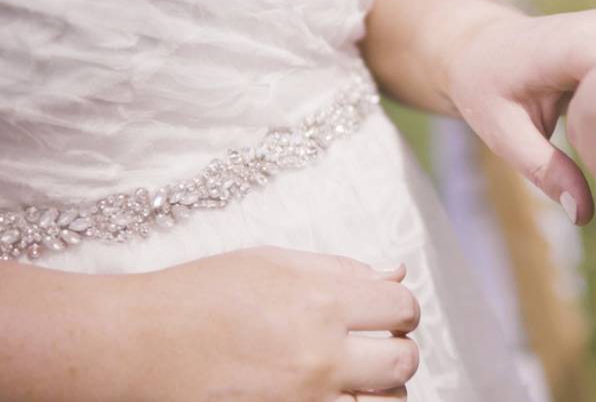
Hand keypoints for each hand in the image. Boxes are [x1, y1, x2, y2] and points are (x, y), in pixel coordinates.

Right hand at [127, 248, 418, 401]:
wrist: (137, 345)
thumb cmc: (198, 295)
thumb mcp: (272, 263)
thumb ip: (341, 270)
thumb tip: (394, 275)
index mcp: (321, 302)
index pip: (402, 309)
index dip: (400, 309)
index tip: (386, 313)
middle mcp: (320, 356)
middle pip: (403, 361)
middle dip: (397, 350)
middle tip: (373, 345)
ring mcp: (305, 399)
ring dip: (381, 389)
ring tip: (355, 376)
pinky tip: (332, 394)